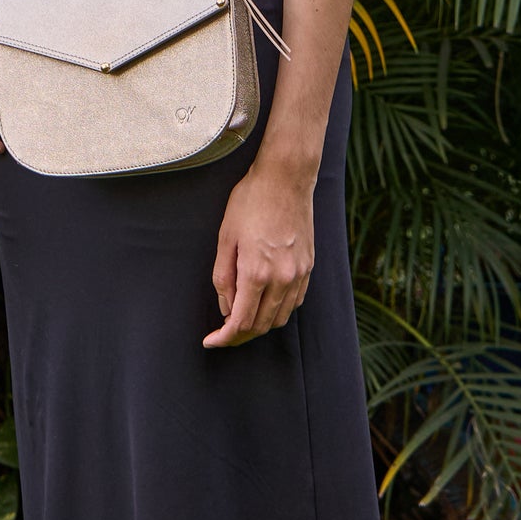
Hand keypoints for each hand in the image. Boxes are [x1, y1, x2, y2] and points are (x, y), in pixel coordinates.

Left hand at [204, 161, 314, 346]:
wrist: (286, 178)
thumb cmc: (251, 202)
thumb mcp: (225, 238)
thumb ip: (224, 278)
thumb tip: (226, 308)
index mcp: (256, 272)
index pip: (241, 322)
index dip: (224, 338)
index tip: (211, 341)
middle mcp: (282, 278)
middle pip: (261, 326)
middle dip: (239, 336)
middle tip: (222, 334)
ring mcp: (299, 274)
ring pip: (280, 318)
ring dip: (260, 325)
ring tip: (241, 320)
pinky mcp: (309, 267)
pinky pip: (295, 302)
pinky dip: (278, 310)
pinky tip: (265, 303)